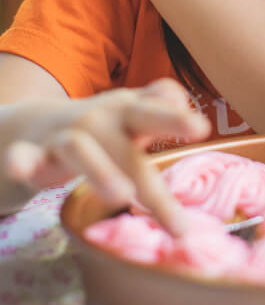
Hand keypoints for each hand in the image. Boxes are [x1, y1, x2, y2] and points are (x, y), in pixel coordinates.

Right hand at [2, 79, 209, 235]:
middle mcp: (100, 118)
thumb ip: (161, 109)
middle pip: (136, 119)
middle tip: (199, 129)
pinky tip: (23, 168)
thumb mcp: (130, 116)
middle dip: (167, 123)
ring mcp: (63, 136)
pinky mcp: (29, 155)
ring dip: (101, 170)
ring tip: (122, 198)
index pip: (159, 108)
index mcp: (129, 110)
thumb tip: (189, 107)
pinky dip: (21, 161)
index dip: (178, 114)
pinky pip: (22, 157)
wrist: (27, 129)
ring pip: (81, 149)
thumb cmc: (97, 129)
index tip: (202, 128)